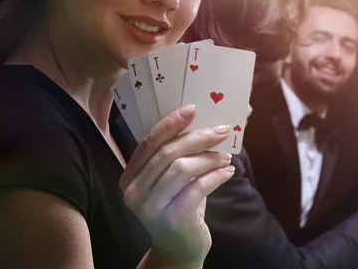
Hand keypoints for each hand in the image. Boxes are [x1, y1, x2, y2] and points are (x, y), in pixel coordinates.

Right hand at [119, 104, 233, 266]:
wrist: (178, 249)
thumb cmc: (176, 206)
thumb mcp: (168, 181)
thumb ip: (173, 157)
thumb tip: (201, 123)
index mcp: (129, 177)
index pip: (148, 143)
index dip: (170, 124)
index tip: (192, 109)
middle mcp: (134, 192)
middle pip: (167, 153)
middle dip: (197, 137)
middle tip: (221, 130)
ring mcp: (151, 207)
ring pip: (182, 168)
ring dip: (209, 158)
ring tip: (226, 156)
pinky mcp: (173, 219)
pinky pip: (198, 188)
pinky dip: (216, 176)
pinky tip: (228, 171)